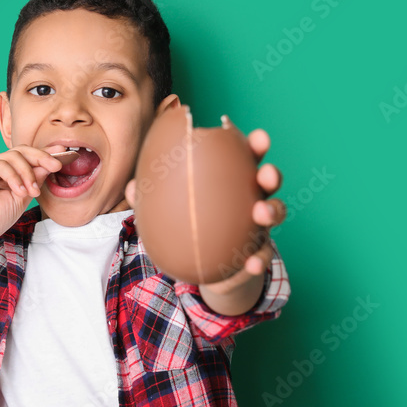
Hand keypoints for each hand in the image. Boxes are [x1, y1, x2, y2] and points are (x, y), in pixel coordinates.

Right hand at [0, 144, 70, 256]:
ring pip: (14, 155)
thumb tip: (50, 164)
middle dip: (42, 157)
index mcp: (7, 176)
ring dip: (29, 173)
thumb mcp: (20, 200)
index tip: (65, 160)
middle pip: (23, 151)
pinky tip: (19, 191)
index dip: (46, 157)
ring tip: (33, 192)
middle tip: (57, 165)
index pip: (28, 159)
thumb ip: (33, 181)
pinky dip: (14, 176)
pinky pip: (1, 164)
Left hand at [123, 114, 286, 293]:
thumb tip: (132, 188)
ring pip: (274, 213)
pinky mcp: (258, 253)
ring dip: (272, 211)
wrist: (205, 268)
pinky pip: (263, 256)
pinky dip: (258, 260)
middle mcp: (250, 198)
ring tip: (260, 213)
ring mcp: (258, 226)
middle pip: (267, 180)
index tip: (257, 137)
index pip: (245, 157)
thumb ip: (153, 199)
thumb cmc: (189, 226)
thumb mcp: (170, 211)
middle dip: (271, 172)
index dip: (254, 145)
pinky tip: (250, 263)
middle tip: (265, 173)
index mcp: (231, 180)